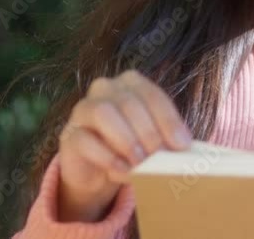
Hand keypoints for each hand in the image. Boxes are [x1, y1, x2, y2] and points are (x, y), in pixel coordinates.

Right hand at [56, 70, 193, 221]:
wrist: (98, 170)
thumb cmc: (131, 147)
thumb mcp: (152, 140)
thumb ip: (166, 138)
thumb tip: (184, 150)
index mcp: (131, 82)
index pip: (152, 95)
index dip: (168, 120)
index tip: (182, 145)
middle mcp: (105, 88)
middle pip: (129, 103)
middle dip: (149, 132)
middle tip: (160, 158)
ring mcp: (83, 108)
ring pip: (103, 113)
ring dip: (126, 140)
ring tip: (141, 165)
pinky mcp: (69, 134)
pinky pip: (86, 140)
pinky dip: (107, 158)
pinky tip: (122, 172)